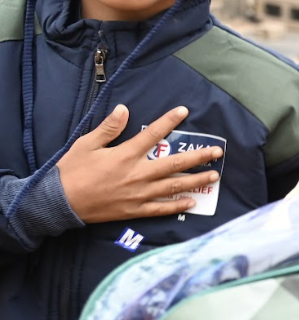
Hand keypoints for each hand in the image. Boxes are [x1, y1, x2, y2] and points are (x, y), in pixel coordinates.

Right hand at [56, 106, 221, 223]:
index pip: (153, 135)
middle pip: (175, 164)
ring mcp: (139, 194)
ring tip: (214, 176)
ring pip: (174, 186)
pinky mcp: (135, 210)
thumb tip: (124, 109)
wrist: (60, 202)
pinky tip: (192, 201)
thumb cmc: (71, 170)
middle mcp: (138, 174)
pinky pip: (162, 208)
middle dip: (199, 157)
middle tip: (218, 152)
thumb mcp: (86, 144)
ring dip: (196, 181)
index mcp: (126, 155)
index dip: (169, 121)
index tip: (185, 111)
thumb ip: (108, 127)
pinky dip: (178, 205)